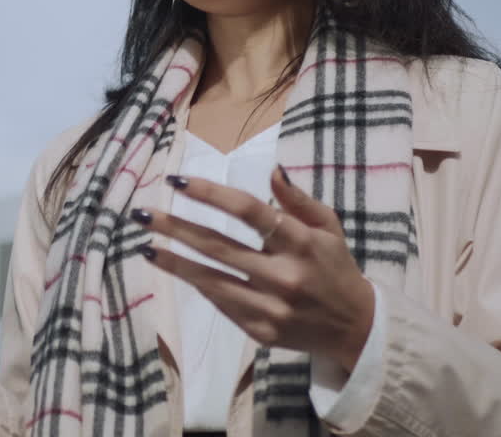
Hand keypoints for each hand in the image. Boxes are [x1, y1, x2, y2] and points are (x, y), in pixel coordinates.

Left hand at [132, 167, 374, 370]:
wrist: (356, 327)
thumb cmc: (336, 267)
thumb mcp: (328, 226)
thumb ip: (298, 199)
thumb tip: (271, 170)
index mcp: (302, 243)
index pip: (249, 212)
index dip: (211, 195)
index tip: (178, 182)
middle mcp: (285, 275)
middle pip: (219, 247)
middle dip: (177, 228)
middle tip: (144, 214)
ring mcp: (271, 307)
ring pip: (212, 280)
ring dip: (175, 262)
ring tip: (146, 246)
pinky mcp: (261, 330)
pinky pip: (222, 303)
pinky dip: (198, 285)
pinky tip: (178, 269)